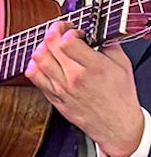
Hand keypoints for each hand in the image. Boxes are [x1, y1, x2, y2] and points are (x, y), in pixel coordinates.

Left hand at [27, 22, 144, 156]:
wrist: (117, 126)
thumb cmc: (120, 98)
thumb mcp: (123, 66)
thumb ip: (108, 45)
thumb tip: (96, 32)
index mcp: (94, 68)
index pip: (67, 41)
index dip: (67, 30)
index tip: (74, 30)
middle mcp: (74, 78)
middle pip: (49, 47)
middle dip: (52, 32)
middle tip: (59, 30)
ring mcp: (60, 88)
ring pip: (37, 60)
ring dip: (42, 46)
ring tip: (51, 44)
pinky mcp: (53, 97)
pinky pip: (33, 77)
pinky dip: (34, 64)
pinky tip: (43, 61)